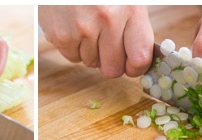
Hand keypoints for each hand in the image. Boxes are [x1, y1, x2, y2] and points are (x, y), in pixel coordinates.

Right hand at [38, 5, 153, 77]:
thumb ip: (134, 27)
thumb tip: (137, 60)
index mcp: (130, 9)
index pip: (140, 58)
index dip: (136, 68)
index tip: (131, 66)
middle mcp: (108, 19)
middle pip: (113, 68)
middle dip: (111, 62)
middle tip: (107, 47)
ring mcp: (82, 28)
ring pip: (91, 63)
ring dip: (90, 51)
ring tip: (87, 27)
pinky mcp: (61, 35)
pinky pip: (72, 57)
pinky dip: (73, 47)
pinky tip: (74, 27)